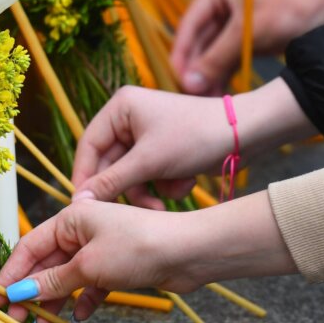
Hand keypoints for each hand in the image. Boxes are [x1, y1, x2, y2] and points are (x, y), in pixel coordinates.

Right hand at [0, 199, 197, 322]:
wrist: (186, 252)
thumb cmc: (137, 247)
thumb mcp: (88, 265)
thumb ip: (52, 281)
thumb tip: (20, 292)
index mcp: (71, 218)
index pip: (30, 246)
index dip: (11, 273)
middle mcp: (83, 231)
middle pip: (47, 264)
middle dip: (31, 292)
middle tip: (17, 320)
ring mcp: (101, 248)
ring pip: (68, 277)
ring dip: (55, 300)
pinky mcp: (117, 265)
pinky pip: (91, 284)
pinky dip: (84, 299)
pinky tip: (82, 314)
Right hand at [71, 86, 233, 207]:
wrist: (245, 134)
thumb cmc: (195, 137)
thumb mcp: (149, 162)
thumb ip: (111, 182)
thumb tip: (79, 201)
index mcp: (121, 107)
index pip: (89, 146)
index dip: (85, 177)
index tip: (82, 206)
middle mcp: (130, 117)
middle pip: (110, 164)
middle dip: (127, 189)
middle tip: (127, 215)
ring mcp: (148, 134)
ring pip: (131, 174)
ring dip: (148, 191)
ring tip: (164, 203)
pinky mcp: (165, 149)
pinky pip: (151, 174)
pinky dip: (165, 184)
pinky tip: (185, 183)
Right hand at [172, 0, 323, 94]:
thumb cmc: (291, 10)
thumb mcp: (249, 33)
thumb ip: (216, 59)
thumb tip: (189, 83)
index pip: (188, 26)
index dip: (182, 56)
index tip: (178, 82)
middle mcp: (219, 3)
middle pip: (198, 43)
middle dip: (196, 71)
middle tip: (193, 98)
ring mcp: (231, 21)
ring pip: (210, 54)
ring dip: (208, 77)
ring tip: (206, 102)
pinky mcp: (243, 38)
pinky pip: (225, 59)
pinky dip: (222, 76)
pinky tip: (219, 96)